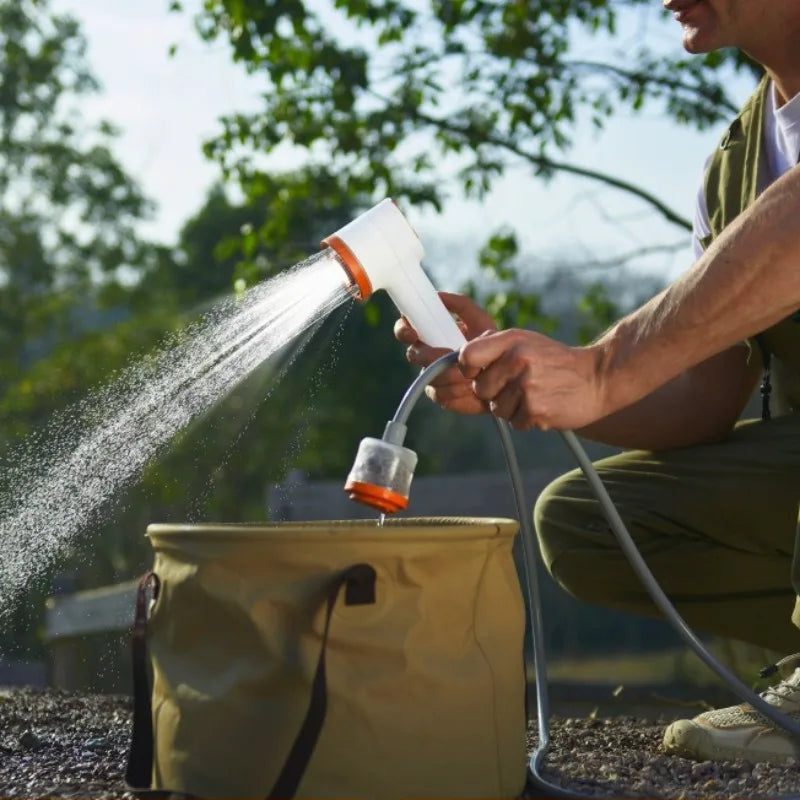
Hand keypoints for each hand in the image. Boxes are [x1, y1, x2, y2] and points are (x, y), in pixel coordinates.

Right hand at [393, 292, 495, 414]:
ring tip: (474, 374)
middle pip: (414, 355)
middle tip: (451, 355)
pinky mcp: (441, 396)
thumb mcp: (480, 320)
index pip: (406, 330)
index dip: (404, 330)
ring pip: (429, 377)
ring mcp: (432, 377)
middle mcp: (427, 356)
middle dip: (432, 356)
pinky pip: (440, 395)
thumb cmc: (491, 343)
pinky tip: (473, 389)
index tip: (413, 333)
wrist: (504, 373)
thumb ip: (461, 305)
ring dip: (452, 375)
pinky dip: (459, 393)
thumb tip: (438, 295)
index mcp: (432, 335)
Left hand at [459, 329, 606, 430]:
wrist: (598, 378)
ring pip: (496, 408)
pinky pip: (514, 422)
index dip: (468, 369)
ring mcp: (526, 386)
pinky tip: (543, 405)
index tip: (479, 373)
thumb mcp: (526, 341)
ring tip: (534, 394)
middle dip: (494, 392)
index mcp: (511, 340)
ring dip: (512, 407)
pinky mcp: (536, 410)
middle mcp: (517, 360)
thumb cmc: (556, 361)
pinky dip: (526, 419)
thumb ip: (495, 346)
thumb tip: (463, 358)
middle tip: (518, 386)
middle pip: (480, 388)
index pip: (467, 356)